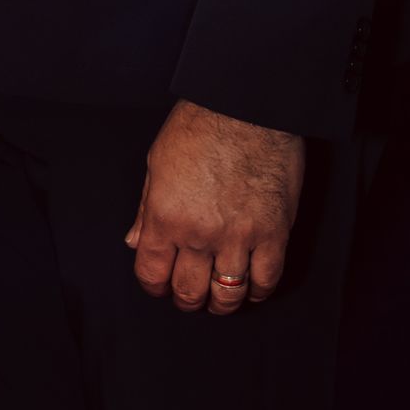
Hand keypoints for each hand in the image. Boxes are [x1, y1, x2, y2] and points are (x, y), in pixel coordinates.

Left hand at [125, 99, 303, 313]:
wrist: (248, 106)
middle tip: (190, 296)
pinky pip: (267, 279)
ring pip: (228, 294)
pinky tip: (251, 288)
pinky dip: (257, 291)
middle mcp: (199, 233)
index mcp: (165, 216)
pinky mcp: (274, 233)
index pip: (152, 273)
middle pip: (189, 291)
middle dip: (186, 300)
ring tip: (220, 299)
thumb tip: (136, 242)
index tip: (161, 285)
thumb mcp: (157, 162)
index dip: (155, 286)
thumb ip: (145, 208)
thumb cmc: (200, 125)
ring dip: (221, 303)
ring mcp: (238, 236)